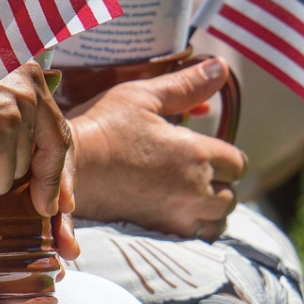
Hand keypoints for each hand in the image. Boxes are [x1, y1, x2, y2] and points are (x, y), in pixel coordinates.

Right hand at [0, 25, 72, 216]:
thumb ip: (6, 93)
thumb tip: (18, 137)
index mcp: (28, 74)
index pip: (57, 133)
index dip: (56, 172)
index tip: (57, 201)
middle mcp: (26, 97)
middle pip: (30, 162)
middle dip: (5, 176)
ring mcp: (8, 123)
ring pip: (4, 179)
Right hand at [68, 58, 247, 239]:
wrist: (67, 168)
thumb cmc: (103, 127)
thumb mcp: (143, 96)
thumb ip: (186, 85)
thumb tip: (221, 66)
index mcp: (195, 154)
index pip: (236, 163)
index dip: (225, 155)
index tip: (205, 150)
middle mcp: (193, 189)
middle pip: (230, 197)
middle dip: (221, 184)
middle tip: (197, 171)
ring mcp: (176, 214)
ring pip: (216, 222)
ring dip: (210, 210)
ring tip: (190, 195)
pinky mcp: (156, 231)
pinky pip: (193, 237)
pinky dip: (192, 227)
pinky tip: (174, 212)